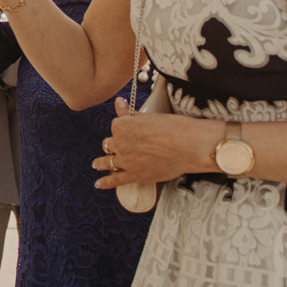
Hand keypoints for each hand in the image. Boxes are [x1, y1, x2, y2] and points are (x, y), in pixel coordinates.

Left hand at [93, 97, 215, 189]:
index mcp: (121, 125)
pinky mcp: (134, 176)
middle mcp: (119, 143)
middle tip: (119, 147)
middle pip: (110, 144)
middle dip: (114, 145)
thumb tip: (119, 102)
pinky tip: (99, 184)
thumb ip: (130, 112)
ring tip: (96, 164)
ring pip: (107, 162)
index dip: (123, 128)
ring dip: (101, 163)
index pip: (116, 126)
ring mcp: (125, 161)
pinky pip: (115, 180)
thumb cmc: (174, 127)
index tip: (129, 131)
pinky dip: (105, 182)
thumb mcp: (149, 115)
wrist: (190, 146)